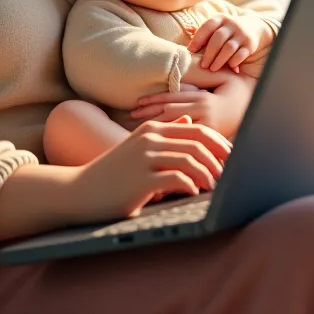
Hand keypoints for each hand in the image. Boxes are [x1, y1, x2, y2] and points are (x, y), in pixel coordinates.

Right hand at [70, 118, 231, 220]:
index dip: (219, 144)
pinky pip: (177, 179)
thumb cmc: (114, 173)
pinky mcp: (141, 180)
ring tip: (216, 187)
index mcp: (152, 128)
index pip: (197, 129)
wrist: (80, 190)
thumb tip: (189, 120)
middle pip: (198, 142)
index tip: (233, 159)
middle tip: (232, 174)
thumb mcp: (138, 146)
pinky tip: (194, 193)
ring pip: (191, 159)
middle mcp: (150, 138)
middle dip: (220, 158)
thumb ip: (165, 134)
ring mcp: (145, 158)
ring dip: (209, 174)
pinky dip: (191, 186)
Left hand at [132, 82, 252, 138]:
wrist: (258, 105)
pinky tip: (162, 145)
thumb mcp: (216, 83)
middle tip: (130, 117)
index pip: (171, 98)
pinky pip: (190, 138)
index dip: (152, 101)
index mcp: (201, 97)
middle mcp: (202, 111)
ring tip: (139, 131)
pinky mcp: (212, 135)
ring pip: (177, 126)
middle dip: (149, 114)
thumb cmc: (235, 91)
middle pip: (169, 112)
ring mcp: (207, 125)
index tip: (136, 104)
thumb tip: (175, 86)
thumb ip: (196, 86)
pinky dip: (175, 141)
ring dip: (157, 127)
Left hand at [188, 13, 272, 71]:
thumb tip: (187, 34)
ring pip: (229, 48)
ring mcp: (242, 34)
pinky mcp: (250, 44)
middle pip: (218, 39)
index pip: (207, 27)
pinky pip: (241, 54)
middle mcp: (231, 24)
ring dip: (220, 60)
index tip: (190, 51)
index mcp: (220, 19)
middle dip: (209, 54)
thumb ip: (203, 32)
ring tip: (213, 69)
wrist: (254, 27)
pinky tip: (229, 67)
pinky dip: (234, 62)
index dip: (198, 39)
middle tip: (203, 65)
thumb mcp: (216, 26)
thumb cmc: (227, 30)